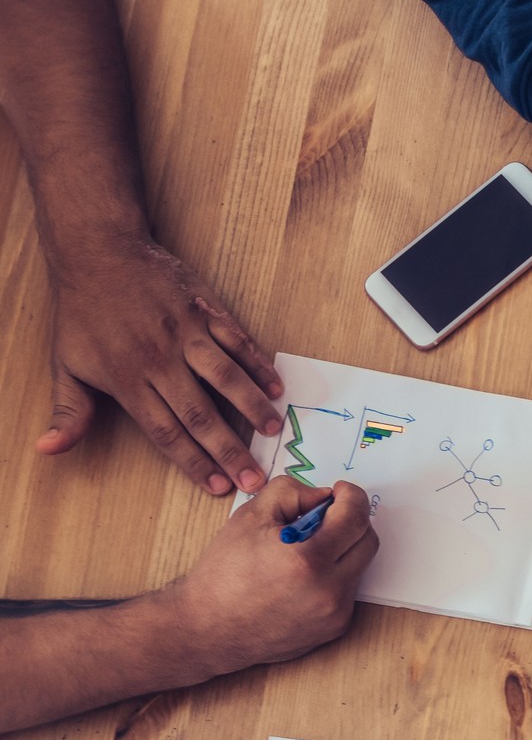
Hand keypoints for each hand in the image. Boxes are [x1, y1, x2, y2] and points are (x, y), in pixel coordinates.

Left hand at [40, 232, 281, 494]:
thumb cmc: (83, 312)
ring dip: (251, 407)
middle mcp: (160, 360)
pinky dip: (258, 364)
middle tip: (254, 477)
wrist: (98, 252)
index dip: (194, 462)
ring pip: (225, 377)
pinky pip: (237, 341)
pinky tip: (275, 386)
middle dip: (229, 450)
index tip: (219, 487)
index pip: (166, 431)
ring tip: (271, 431)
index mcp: (127, 379)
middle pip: (200, 414)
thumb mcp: (66, 364)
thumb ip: (68, 412)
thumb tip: (47, 449)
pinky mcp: (204, 310)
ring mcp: (186, 333)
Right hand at [158, 476, 376, 677]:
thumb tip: (324, 496)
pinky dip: (334, 575)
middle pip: (367, 540)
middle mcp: (329, 590)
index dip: (351, 496)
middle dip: (351, 521)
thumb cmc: (224, 572)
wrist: (209, 629)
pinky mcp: (336, 627)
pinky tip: (302, 577)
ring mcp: (336, 612)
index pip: (356, 517)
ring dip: (342, 549)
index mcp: (307, 559)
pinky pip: (349, 589)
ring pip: (360, 565)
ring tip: (306, 549)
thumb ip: (292, 493)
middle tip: (324, 517)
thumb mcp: (249, 516)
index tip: (339, 492)